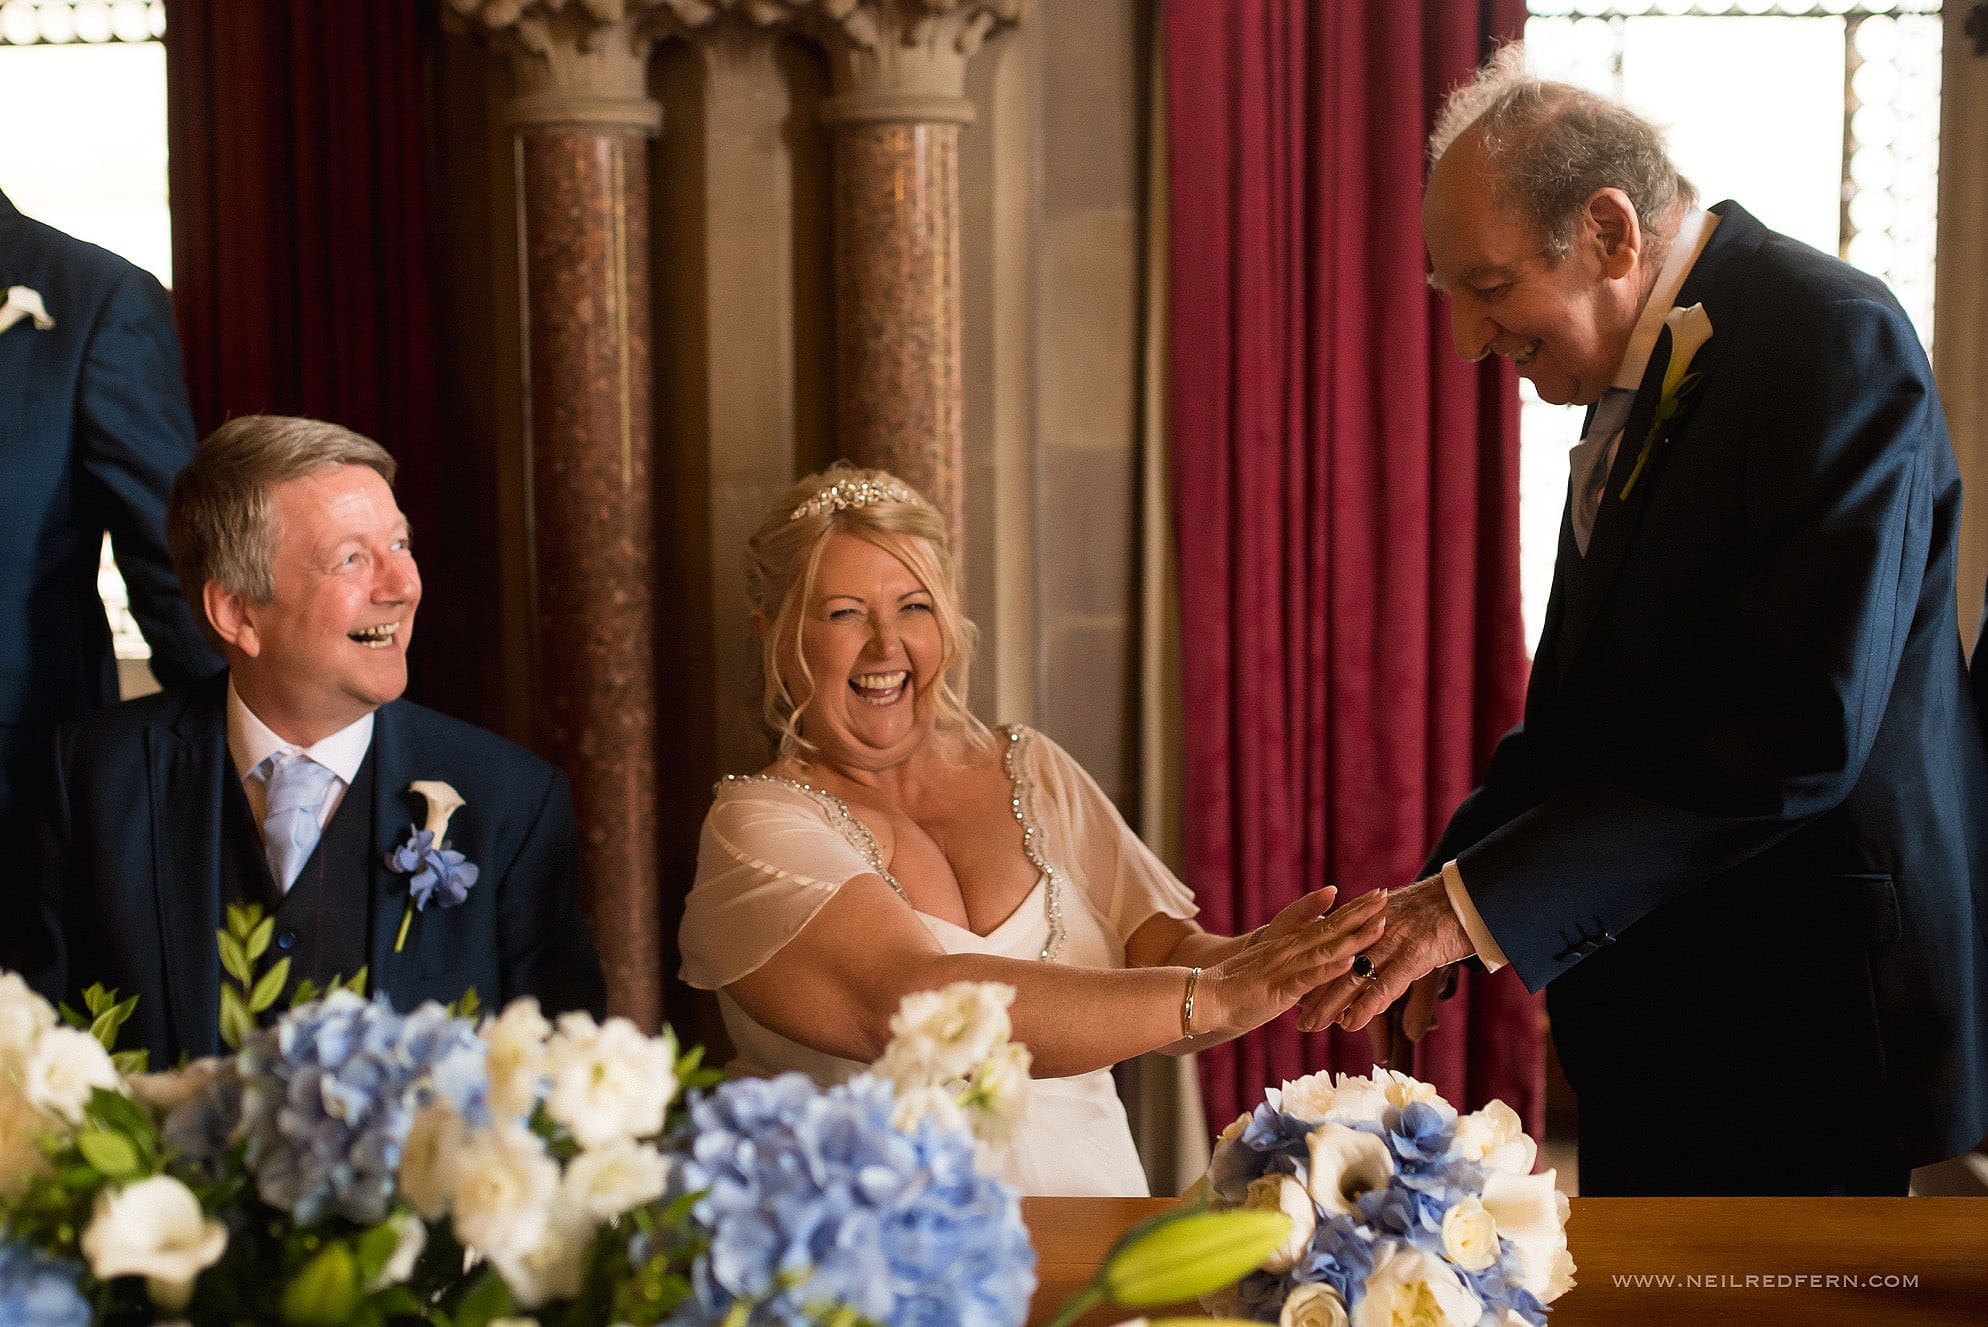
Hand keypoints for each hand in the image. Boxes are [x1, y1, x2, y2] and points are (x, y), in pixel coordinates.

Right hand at [1191, 889, 1387, 1040]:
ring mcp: (1284, 967)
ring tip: (1380, 925)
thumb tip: (1325, 957)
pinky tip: (1348, 963)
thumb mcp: (1273, 968)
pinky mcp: (1278, 989)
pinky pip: (1307, 978)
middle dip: (1361, 912)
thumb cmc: (1239, 987)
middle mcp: (1289, 950)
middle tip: (1386, 894)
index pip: (1328, 922)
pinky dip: (1329, 970)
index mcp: (1290, 945)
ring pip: (1325, 950)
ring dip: (1354, 937)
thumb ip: (1298, 961)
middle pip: (1331, 928)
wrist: (1206, 997)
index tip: (1379, 894)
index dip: (1354, 909)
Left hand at [1296, 877, 1471, 1032]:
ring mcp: (1392, 943)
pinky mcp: (1413, 954)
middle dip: (1315, 996)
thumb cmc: (1447, 919)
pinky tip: (1350, 1023)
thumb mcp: (1418, 943)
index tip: (1301, 998)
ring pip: (1352, 977)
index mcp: (1372, 925)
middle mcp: (1375, 932)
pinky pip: (1384, 984)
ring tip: (1311, 1026)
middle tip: (1299, 1021)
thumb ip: (1409, 987)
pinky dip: (1366, 1005)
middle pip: (1337, 968)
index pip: (1337, 954)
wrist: (1472, 896)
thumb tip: (1407, 1028)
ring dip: (1329, 1005)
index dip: (1319, 977)